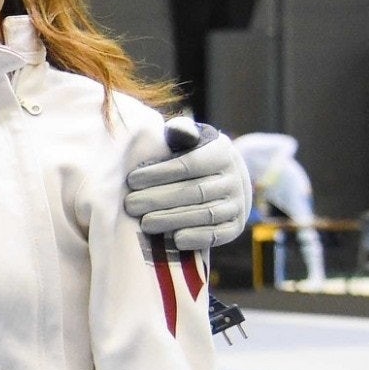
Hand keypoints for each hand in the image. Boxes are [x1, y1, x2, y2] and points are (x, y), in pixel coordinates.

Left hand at [124, 116, 248, 249]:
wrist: (220, 179)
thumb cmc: (190, 156)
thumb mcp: (187, 139)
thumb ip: (179, 132)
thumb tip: (176, 130)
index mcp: (221, 153)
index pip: (189, 164)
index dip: (159, 174)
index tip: (131, 180)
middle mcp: (235, 178)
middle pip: (194, 191)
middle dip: (159, 199)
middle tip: (130, 205)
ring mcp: (238, 204)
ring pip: (205, 214)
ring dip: (173, 219)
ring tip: (145, 223)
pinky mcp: (236, 226)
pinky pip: (218, 234)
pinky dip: (198, 237)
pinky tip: (175, 239)